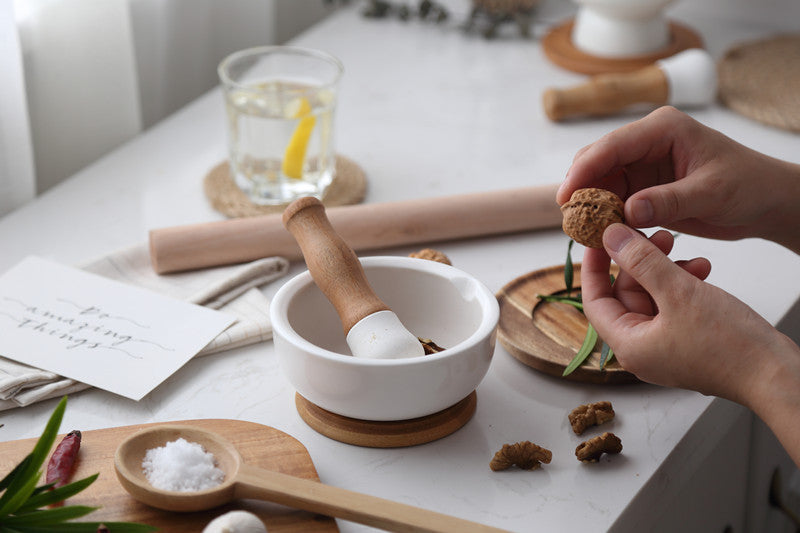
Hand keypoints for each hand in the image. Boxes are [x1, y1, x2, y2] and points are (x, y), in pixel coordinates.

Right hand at [557, 106, 799, 252]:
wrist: (767, 201)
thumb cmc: (749, 186)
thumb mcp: (711, 193)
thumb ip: (669, 201)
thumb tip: (628, 211)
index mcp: (664, 129)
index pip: (612, 146)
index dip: (584, 170)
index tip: (566, 196)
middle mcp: (648, 143)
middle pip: (599, 161)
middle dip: (581, 187)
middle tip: (569, 216)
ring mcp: (644, 165)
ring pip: (602, 182)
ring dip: (591, 205)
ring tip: (582, 229)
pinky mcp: (645, 187)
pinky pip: (615, 200)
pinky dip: (606, 216)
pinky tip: (601, 232)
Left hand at [582, 224, 787, 403]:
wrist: (775, 374)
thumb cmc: (729, 345)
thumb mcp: (679, 292)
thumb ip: (641, 262)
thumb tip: (611, 238)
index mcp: (629, 345)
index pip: (594, 300)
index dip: (595, 266)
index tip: (600, 238)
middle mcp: (642, 350)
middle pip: (625, 295)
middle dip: (640, 262)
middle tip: (657, 234)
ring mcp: (665, 347)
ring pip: (652, 297)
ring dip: (666, 271)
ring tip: (687, 252)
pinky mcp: (687, 342)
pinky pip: (673, 306)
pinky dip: (683, 285)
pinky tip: (702, 269)